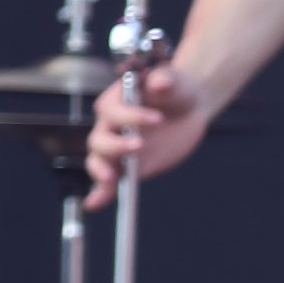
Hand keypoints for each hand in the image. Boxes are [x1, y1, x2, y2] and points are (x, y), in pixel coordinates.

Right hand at [84, 61, 211, 210]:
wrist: (188, 105)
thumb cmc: (176, 88)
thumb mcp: (173, 78)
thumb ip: (164, 78)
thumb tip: (159, 83)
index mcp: (116, 100)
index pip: (112, 111)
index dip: (131, 116)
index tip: (158, 118)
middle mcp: (111, 125)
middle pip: (100, 139)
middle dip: (116, 145)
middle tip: (139, 146)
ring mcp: (118, 148)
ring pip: (98, 161)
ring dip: (102, 171)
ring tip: (112, 178)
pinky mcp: (128, 166)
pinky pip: (109, 182)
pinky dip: (100, 194)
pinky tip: (94, 204)